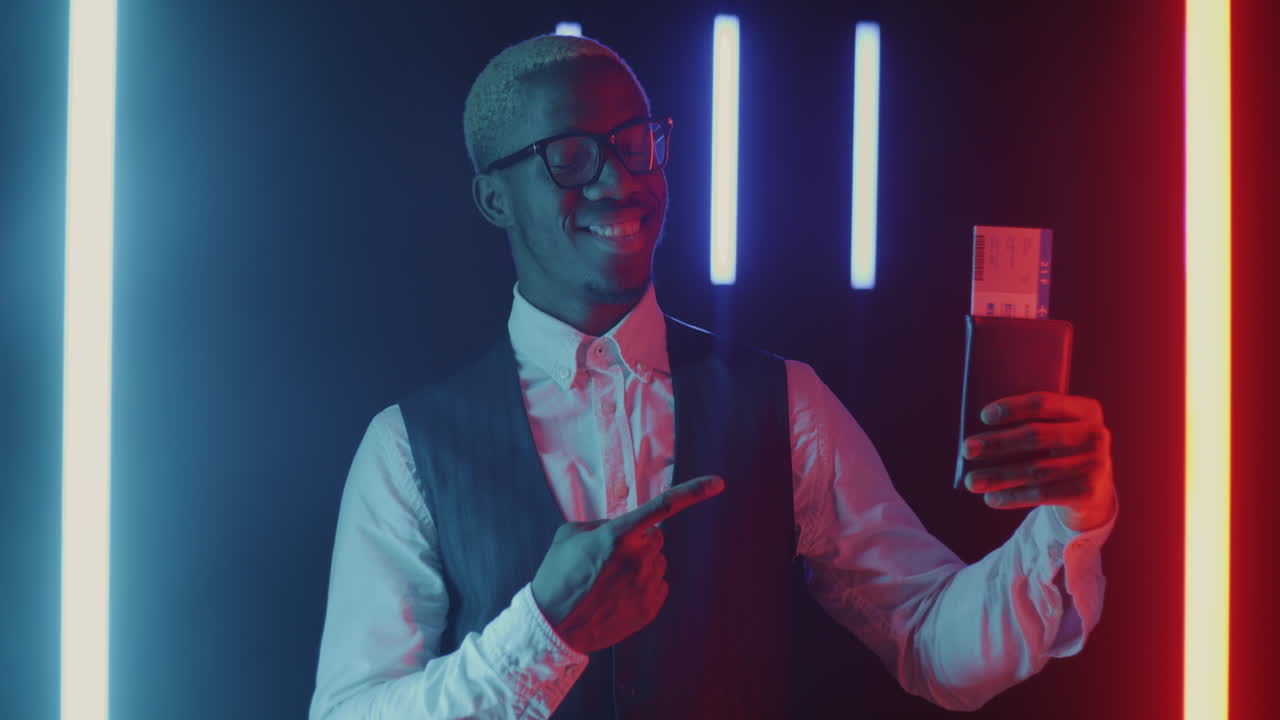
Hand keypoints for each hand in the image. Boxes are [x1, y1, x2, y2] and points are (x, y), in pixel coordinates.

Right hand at [530, 474, 724, 653]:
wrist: (554, 625)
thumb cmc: (557, 576)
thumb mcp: (569, 535)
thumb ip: (600, 523)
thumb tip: (618, 525)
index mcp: (620, 534)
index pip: (664, 506)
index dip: (694, 492)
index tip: (718, 483)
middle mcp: (639, 558)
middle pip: (656, 538)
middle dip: (640, 542)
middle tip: (613, 557)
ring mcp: (647, 585)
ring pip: (656, 564)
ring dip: (640, 566)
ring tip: (610, 582)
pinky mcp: (650, 609)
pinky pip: (658, 588)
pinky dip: (643, 588)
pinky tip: (618, 596)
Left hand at [961, 391, 1115, 531]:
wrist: (1093, 492)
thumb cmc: (1061, 453)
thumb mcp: (1056, 432)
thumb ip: (1030, 425)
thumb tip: (979, 436)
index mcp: (1085, 410)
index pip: (1044, 402)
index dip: (1012, 408)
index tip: (983, 416)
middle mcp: (1095, 434)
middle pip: (1036, 436)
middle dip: (997, 443)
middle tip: (967, 449)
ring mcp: (1095, 464)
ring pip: (1036, 469)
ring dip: (998, 476)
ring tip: (971, 481)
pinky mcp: (1088, 492)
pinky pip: (1042, 494)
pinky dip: (1013, 497)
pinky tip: (991, 498)